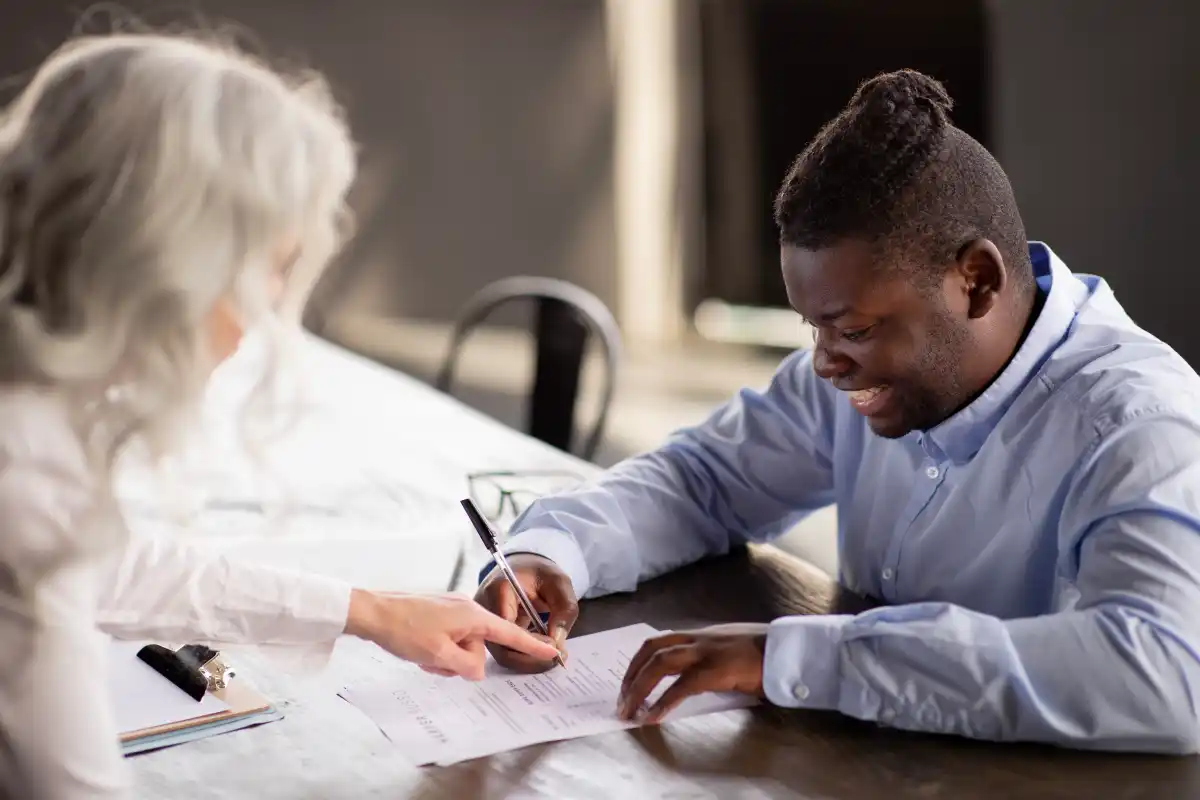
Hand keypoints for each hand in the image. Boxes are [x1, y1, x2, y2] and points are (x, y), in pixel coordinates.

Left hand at [344, 589, 558, 679]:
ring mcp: (451, 608)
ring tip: (424, 656)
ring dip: (446, 657)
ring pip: (462, 644)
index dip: (531, 644)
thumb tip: (478, 670)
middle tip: (436, 662)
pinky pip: (449, 636)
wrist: (372, 612)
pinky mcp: (438, 612)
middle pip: (480, 646)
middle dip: (462, 660)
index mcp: (472, 615)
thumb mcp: (439, 656)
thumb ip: (467, 666)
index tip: (552, 651)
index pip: (509, 633)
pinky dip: (439, 648)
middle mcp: (466, 608)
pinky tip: (419, 650)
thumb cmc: (405, 631)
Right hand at [473, 553, 578, 672]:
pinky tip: (544, 653)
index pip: (508, 626)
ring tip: (554, 656)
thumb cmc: (540, 573)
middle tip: (557, 658)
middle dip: (531, 658)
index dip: (530, 644)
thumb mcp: (559, 584)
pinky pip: (505, 649)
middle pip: (501, 646)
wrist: (523, 569)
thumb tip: (557, 642)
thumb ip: (563, 609)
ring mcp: (484, 623)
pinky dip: (525, 655)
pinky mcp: (489, 632)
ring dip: (529, 660)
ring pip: (502, 652)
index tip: (554, 650)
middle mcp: (484, 609)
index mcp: (499, 590)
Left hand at [617, 623, 768, 723]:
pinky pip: (683, 685)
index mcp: (699, 635)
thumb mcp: (728, 651)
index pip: (657, 642)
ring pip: (660, 663)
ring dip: (639, 688)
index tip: (627, 683)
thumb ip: (707, 659)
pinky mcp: (718, 670)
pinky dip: (664, 701)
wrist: (789, 650)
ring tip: (629, 710)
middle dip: (630, 676)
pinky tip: (654, 716)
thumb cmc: (763, 655)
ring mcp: (707, 652)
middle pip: (651, 650)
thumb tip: (686, 679)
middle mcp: (698, 639)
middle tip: (621, 701)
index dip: (637, 662)